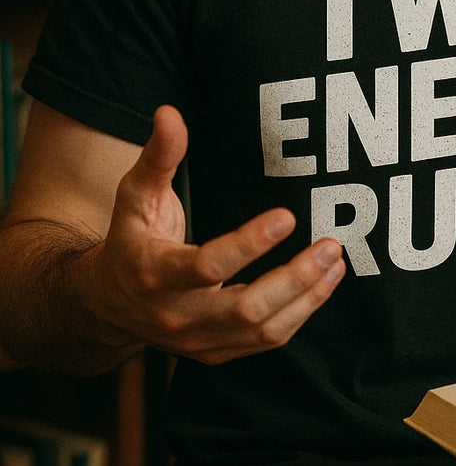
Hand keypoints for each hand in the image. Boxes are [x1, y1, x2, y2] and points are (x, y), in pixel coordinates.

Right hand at [86, 104, 344, 364]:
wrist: (110, 305)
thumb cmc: (131, 239)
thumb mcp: (135, 195)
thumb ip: (158, 156)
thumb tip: (169, 113)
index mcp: (153, 274)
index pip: (205, 266)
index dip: (248, 244)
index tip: (286, 217)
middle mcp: (176, 315)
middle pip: (244, 309)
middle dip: (294, 279)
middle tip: (330, 246)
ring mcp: (198, 340)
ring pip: (262, 330)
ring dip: (307, 297)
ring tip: (335, 261)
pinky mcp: (217, 352)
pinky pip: (266, 341)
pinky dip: (301, 313)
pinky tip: (323, 283)